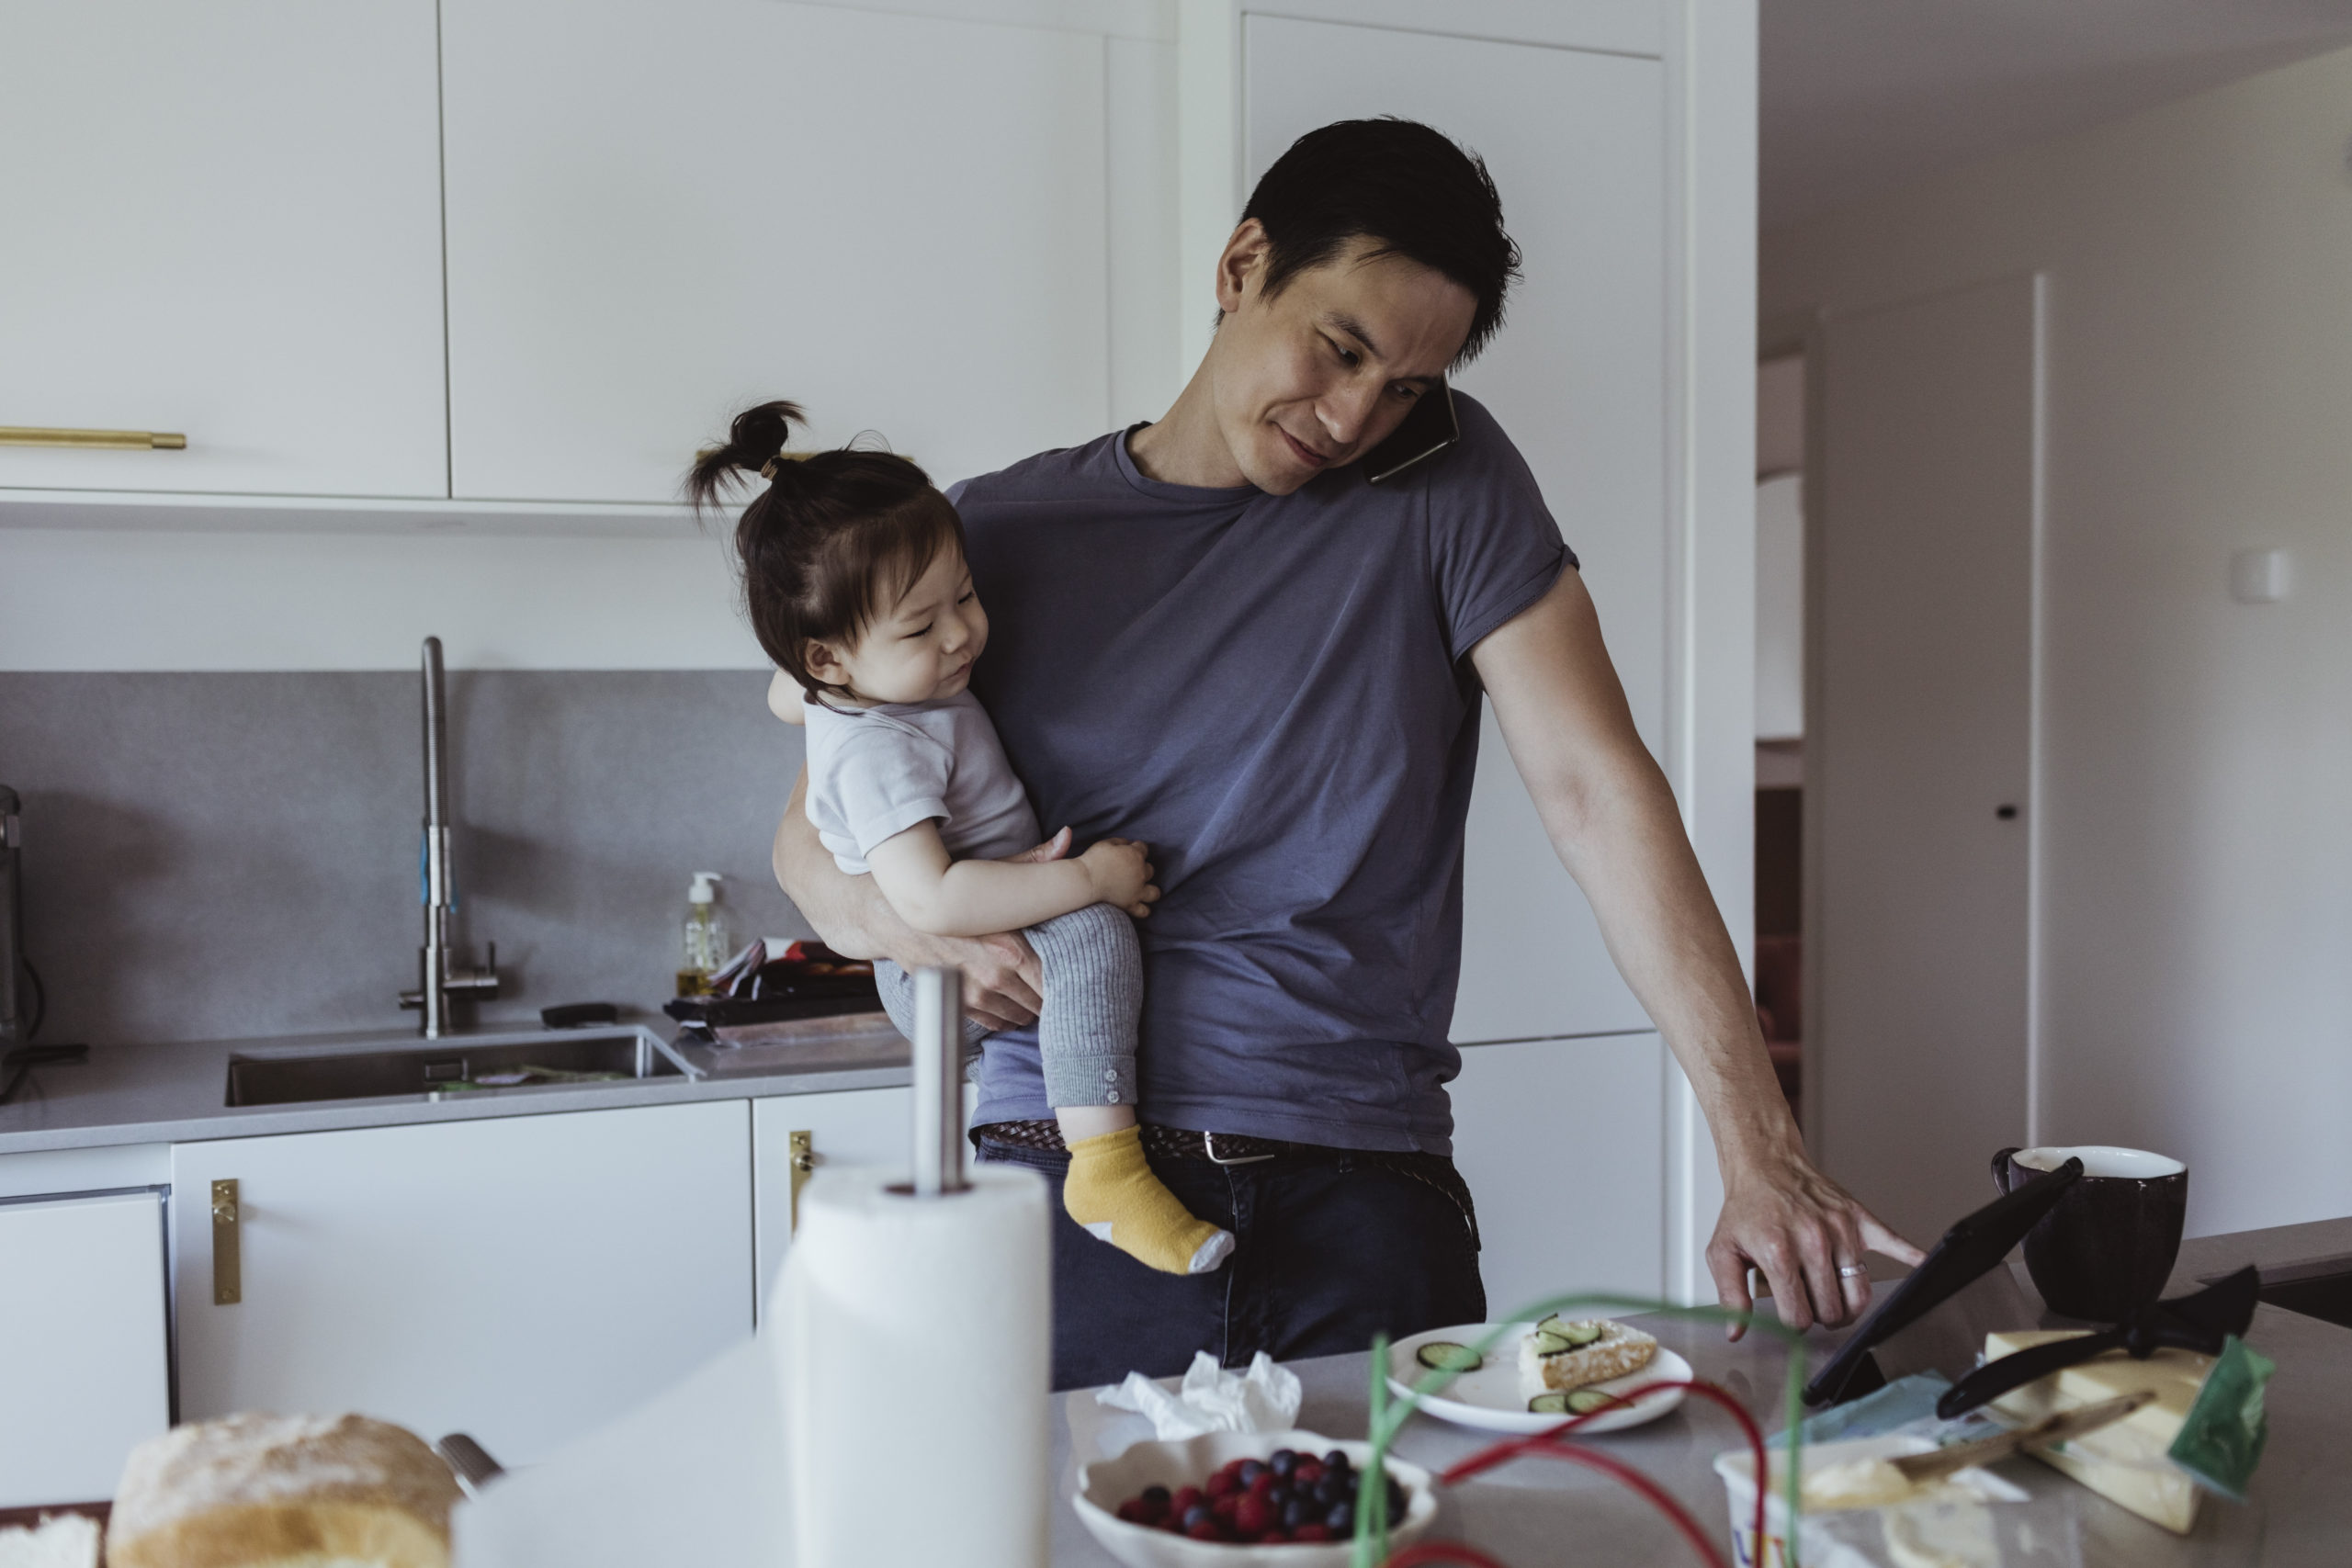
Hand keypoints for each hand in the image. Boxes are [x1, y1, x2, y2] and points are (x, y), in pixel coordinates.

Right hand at [881, 828, 1070, 1029]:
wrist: (895, 917)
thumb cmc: (948, 893)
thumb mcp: (992, 874)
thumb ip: (1035, 862)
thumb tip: (1067, 838)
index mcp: (1009, 948)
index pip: (1055, 981)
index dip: (1071, 981)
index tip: (1077, 974)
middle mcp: (993, 977)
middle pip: (1041, 1003)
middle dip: (1053, 996)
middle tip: (1060, 985)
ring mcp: (973, 995)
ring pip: (1020, 1016)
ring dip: (1030, 1007)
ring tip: (1034, 991)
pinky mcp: (958, 1004)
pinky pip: (996, 1022)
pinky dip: (1007, 1015)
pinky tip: (1011, 1000)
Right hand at [1077, 835, 1159, 917]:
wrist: (1085, 881)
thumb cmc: (1093, 861)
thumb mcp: (1105, 843)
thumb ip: (1120, 842)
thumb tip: (1128, 844)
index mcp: (1135, 855)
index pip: (1143, 848)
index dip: (1136, 848)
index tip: (1128, 850)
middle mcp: (1141, 873)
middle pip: (1150, 870)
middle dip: (1142, 868)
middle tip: (1129, 871)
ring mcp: (1137, 891)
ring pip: (1154, 892)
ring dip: (1149, 890)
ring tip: (1141, 889)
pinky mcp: (1130, 905)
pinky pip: (1144, 911)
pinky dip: (1143, 909)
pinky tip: (1137, 905)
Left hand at [1707, 1143, 1926, 1339]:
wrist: (1765, 1164)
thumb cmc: (1747, 1209)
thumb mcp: (1723, 1251)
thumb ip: (1731, 1295)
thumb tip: (1736, 1332)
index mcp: (1779, 1253)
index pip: (1799, 1318)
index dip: (1793, 1323)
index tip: (1790, 1313)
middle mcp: (1814, 1241)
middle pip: (1833, 1311)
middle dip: (1821, 1315)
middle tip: (1810, 1303)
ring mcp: (1841, 1229)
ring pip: (1860, 1294)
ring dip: (1848, 1306)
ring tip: (1834, 1299)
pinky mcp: (1860, 1219)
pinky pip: (1895, 1242)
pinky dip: (1911, 1257)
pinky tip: (1922, 1265)